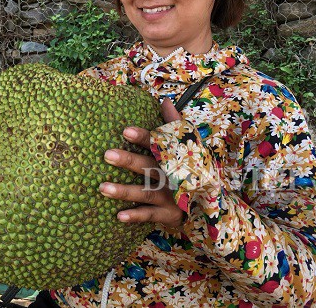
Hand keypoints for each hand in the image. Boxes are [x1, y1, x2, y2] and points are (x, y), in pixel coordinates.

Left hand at [99, 98, 185, 227]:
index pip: (159, 144)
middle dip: (129, 161)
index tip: (125, 131)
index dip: (144, 137)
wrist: (213, 202)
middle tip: (107, 154)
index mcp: (175, 156)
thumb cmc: (194, 168)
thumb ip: (175, 124)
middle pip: (148, 167)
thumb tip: (164, 100)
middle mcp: (172, 175)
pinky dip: (136, 216)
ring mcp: (171, 196)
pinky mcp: (170, 214)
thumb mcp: (189, 145)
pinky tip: (119, 215)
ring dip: (124, 191)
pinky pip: (151, 215)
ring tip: (102, 188)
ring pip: (145, 192)